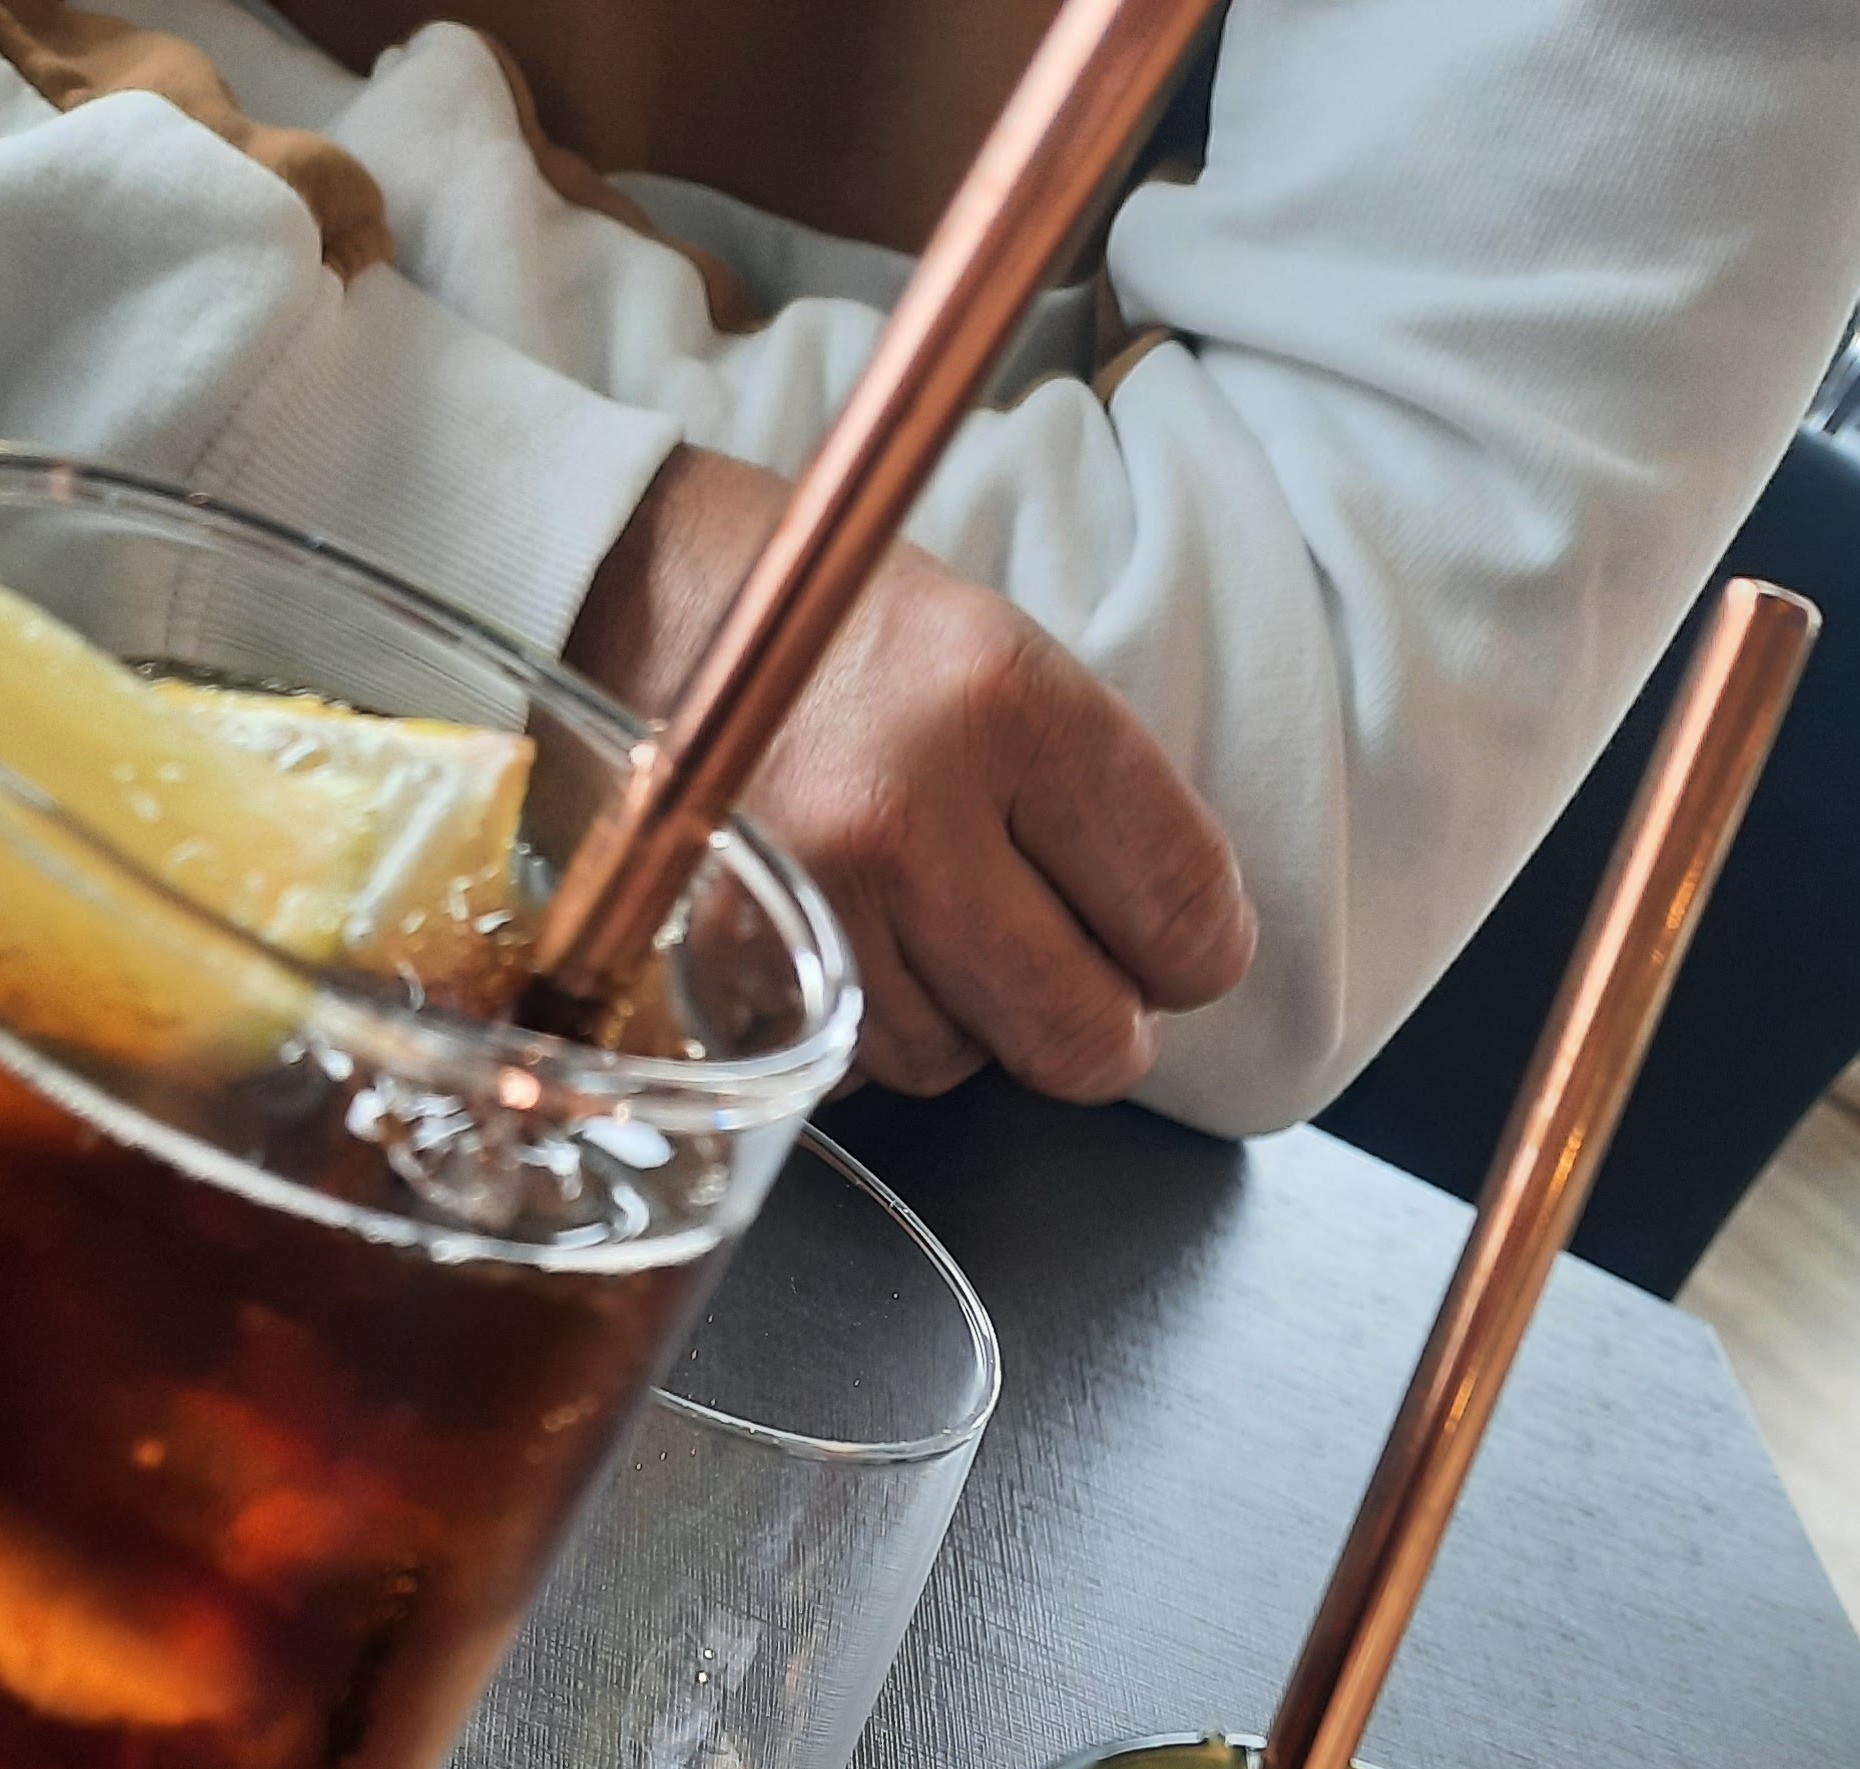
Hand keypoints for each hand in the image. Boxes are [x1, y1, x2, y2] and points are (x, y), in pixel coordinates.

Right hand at [568, 447, 1251, 1101]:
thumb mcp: (1011, 660)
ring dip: (971, 1024)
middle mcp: (909, 810)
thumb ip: (1103, 802)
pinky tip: (860, 939)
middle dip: (1103, 1028)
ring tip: (932, 921)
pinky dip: (877, 1029)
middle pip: (1082, 1032)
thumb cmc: (861, 642)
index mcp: (1010, 701)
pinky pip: (860, 1069)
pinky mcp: (736, 969)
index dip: (1200, 954)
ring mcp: (814, 903)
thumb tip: (1182, 956)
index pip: (1183, 907)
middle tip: (1085, 986)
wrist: (658, 609)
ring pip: (964, 1064)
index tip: (1181, 949)